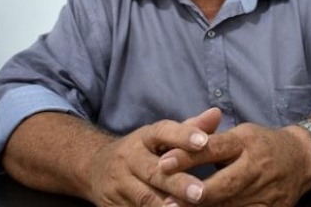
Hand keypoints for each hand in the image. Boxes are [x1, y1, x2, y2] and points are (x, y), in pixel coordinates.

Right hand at [86, 108, 221, 206]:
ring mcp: (119, 183)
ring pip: (144, 197)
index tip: (203, 141)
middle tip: (200, 192)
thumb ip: (189, 128)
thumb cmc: (142, 151)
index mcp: (144, 137)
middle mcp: (129, 158)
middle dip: (177, 183)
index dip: (182, 136)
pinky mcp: (112, 205)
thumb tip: (216, 113)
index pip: (162, 132)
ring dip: (165, 205)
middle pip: (154, 171)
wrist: (94, 168)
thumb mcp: (161, 137)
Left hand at [158, 123, 310, 206]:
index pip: (214, 148)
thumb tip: (174, 146)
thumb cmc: (260, 144)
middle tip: (168, 201)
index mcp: (245, 141)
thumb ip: (210, 140)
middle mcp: (257, 165)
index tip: (164, 163)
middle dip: (195, 194)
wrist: (301, 159)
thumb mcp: (238, 134)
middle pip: (224, 183)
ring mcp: (267, 191)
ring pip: (232, 205)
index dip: (188, 156)